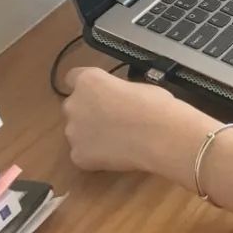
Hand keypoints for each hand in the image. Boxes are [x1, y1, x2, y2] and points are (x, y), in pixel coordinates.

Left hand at [62, 68, 212, 175]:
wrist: (160, 136)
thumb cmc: (155, 104)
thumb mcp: (135, 85)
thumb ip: (115, 90)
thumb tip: (115, 99)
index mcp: (88, 81)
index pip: (72, 77)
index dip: (86, 86)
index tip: (97, 92)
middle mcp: (74, 104)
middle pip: (73, 105)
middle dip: (87, 110)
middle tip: (111, 118)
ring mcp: (73, 132)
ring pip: (77, 131)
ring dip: (91, 132)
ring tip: (117, 139)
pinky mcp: (78, 155)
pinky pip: (83, 152)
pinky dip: (95, 154)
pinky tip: (116, 153)